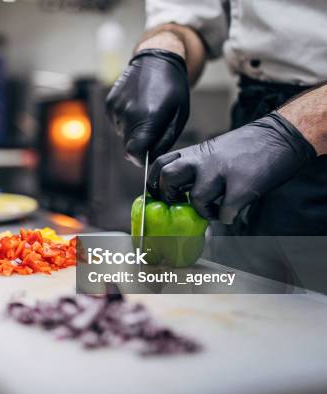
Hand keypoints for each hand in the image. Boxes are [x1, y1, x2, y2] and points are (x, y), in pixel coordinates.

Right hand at [106, 48, 189, 165]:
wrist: (156, 58)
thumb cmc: (172, 87)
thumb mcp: (179, 115)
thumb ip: (165, 140)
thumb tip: (151, 157)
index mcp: (149, 118)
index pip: (135, 153)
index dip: (141, 159)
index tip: (147, 156)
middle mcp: (129, 114)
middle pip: (128, 145)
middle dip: (139, 143)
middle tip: (152, 128)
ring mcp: (117, 108)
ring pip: (123, 134)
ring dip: (133, 129)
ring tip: (145, 111)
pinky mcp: (110, 103)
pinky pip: (117, 122)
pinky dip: (126, 119)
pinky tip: (136, 105)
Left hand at [148, 112, 316, 223]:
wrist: (281, 135)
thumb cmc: (247, 147)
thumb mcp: (213, 150)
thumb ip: (196, 167)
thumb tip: (179, 193)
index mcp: (196, 152)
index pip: (160, 163)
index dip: (154, 182)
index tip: (158, 195)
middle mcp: (204, 160)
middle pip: (168, 177)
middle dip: (169, 196)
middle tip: (180, 205)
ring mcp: (223, 172)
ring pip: (196, 198)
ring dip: (202, 211)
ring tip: (212, 211)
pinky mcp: (243, 185)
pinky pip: (225, 211)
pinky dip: (226, 217)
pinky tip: (232, 212)